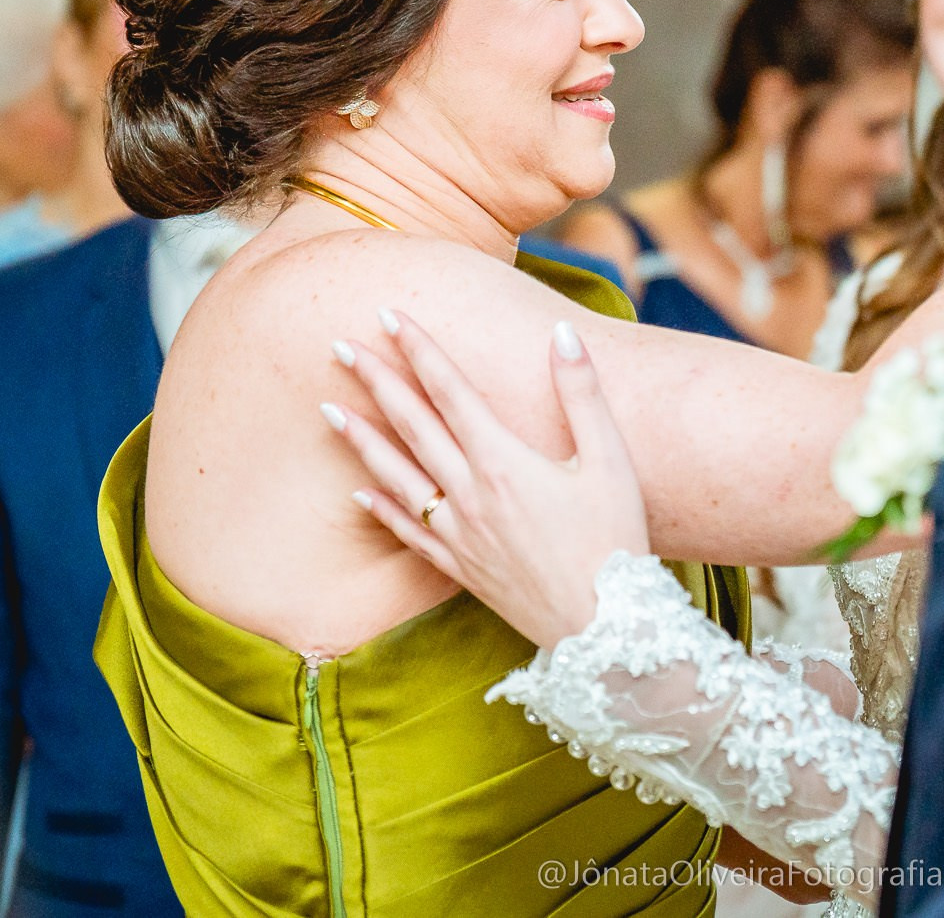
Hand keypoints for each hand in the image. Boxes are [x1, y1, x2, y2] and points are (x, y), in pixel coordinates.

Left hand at [325, 313, 650, 648]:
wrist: (604, 629)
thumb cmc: (616, 542)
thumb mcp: (611, 460)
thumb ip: (582, 393)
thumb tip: (563, 334)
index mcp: (504, 461)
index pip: (449, 390)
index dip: (417, 349)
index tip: (388, 315)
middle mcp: (470, 493)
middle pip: (411, 425)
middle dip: (374, 380)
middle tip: (337, 345)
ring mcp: (459, 533)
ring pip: (396, 475)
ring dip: (360, 438)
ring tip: (328, 408)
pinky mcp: (459, 567)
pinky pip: (408, 532)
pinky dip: (381, 507)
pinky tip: (360, 491)